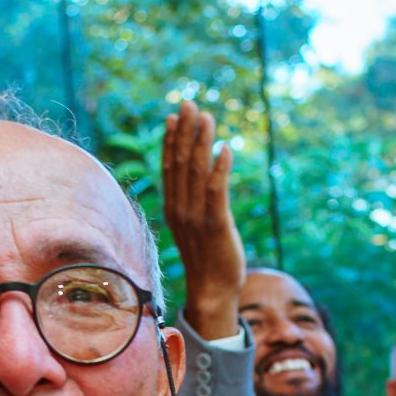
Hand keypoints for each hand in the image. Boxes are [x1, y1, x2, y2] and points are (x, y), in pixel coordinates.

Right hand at [160, 98, 245, 337]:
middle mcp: (181, 209)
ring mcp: (196, 217)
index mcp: (174, 208)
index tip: (174, 116)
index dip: (172, 140)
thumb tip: (196, 183)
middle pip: (181, 162)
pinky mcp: (216, 225)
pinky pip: (216, 191)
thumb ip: (192, 204)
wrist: (212, 292)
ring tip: (207, 117)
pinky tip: (226, 148)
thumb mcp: (194, 228)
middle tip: (190, 103)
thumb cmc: (207, 260)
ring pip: (196, 171)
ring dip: (202, 141)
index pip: (170, 167)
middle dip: (186, 131)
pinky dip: (220, 168)